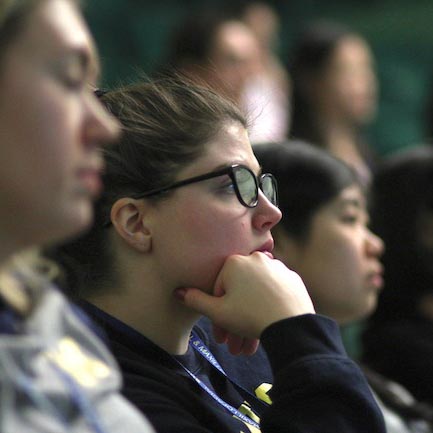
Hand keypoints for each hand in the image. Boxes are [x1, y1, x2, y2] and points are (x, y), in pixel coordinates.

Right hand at [175, 252, 314, 338]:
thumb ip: (195, 300)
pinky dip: (267, 308)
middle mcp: (256, 258)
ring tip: (249, 345)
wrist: (290, 324)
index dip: (218, 315)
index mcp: (235, 262)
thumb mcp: (217, 312)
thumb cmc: (250, 316)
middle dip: (235, 322)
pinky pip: (273, 294)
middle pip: (239, 293)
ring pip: (256, 295)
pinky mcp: (291, 278)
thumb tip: (178, 292)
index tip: (221, 335)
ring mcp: (276, 267)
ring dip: (250, 319)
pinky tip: (266, 326)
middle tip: (235, 346)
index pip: (219, 289)